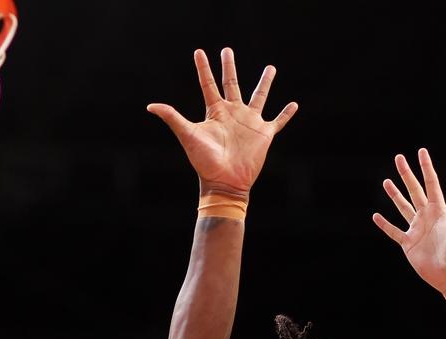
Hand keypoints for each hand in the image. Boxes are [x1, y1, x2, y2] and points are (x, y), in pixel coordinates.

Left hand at [147, 48, 297, 196]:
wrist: (225, 182)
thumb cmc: (204, 161)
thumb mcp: (188, 135)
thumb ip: (173, 118)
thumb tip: (151, 106)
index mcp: (215, 112)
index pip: (208, 84)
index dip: (203, 68)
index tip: (199, 52)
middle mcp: (233, 113)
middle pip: (232, 83)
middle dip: (229, 67)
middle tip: (227, 50)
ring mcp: (250, 123)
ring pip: (259, 96)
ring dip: (265, 83)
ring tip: (271, 68)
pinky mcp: (264, 134)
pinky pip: (278, 121)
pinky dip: (286, 114)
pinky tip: (294, 104)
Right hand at [372, 148, 445, 295]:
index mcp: (439, 211)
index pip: (431, 184)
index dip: (426, 168)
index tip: (421, 152)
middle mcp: (427, 217)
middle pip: (414, 191)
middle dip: (406, 175)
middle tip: (399, 158)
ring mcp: (417, 230)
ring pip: (403, 207)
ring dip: (395, 195)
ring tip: (386, 182)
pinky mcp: (409, 244)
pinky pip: (394, 231)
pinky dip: (384, 224)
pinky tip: (376, 216)